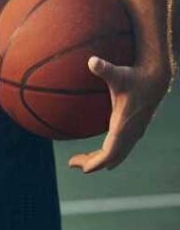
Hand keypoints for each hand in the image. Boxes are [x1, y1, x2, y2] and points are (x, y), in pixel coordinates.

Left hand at [67, 55, 170, 172]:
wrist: (156, 78)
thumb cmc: (134, 75)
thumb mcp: (118, 73)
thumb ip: (104, 68)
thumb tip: (92, 60)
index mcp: (124, 125)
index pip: (110, 152)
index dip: (96, 162)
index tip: (82, 169)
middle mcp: (131, 132)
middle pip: (112, 157)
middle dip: (93, 163)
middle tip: (73, 164)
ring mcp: (135, 132)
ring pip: (117, 153)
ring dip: (100, 159)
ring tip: (80, 162)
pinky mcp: (135, 128)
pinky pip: (121, 147)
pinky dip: (109, 153)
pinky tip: (100, 153)